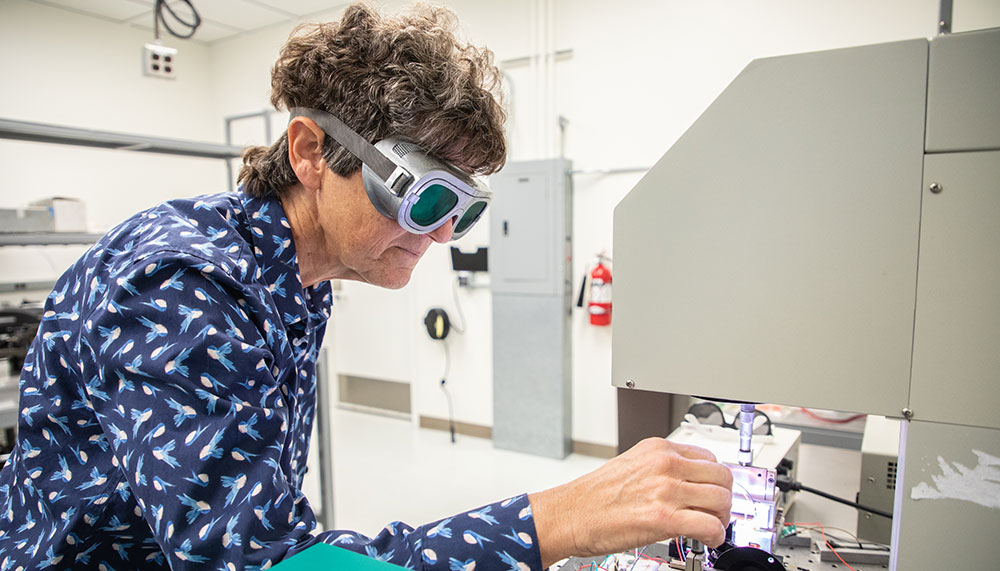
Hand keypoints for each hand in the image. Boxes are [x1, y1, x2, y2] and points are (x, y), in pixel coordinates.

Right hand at [528, 437, 732, 566]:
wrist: (570, 514)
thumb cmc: (593, 495)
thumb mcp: (631, 465)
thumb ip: (662, 468)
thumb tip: (687, 482)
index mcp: (658, 449)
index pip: (709, 458)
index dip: (715, 479)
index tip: (713, 491)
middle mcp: (665, 465)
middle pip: (722, 477)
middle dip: (725, 498)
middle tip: (717, 512)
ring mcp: (666, 490)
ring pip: (721, 500)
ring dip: (722, 518)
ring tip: (711, 526)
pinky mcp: (664, 518)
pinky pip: (710, 526)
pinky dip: (716, 536)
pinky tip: (706, 539)